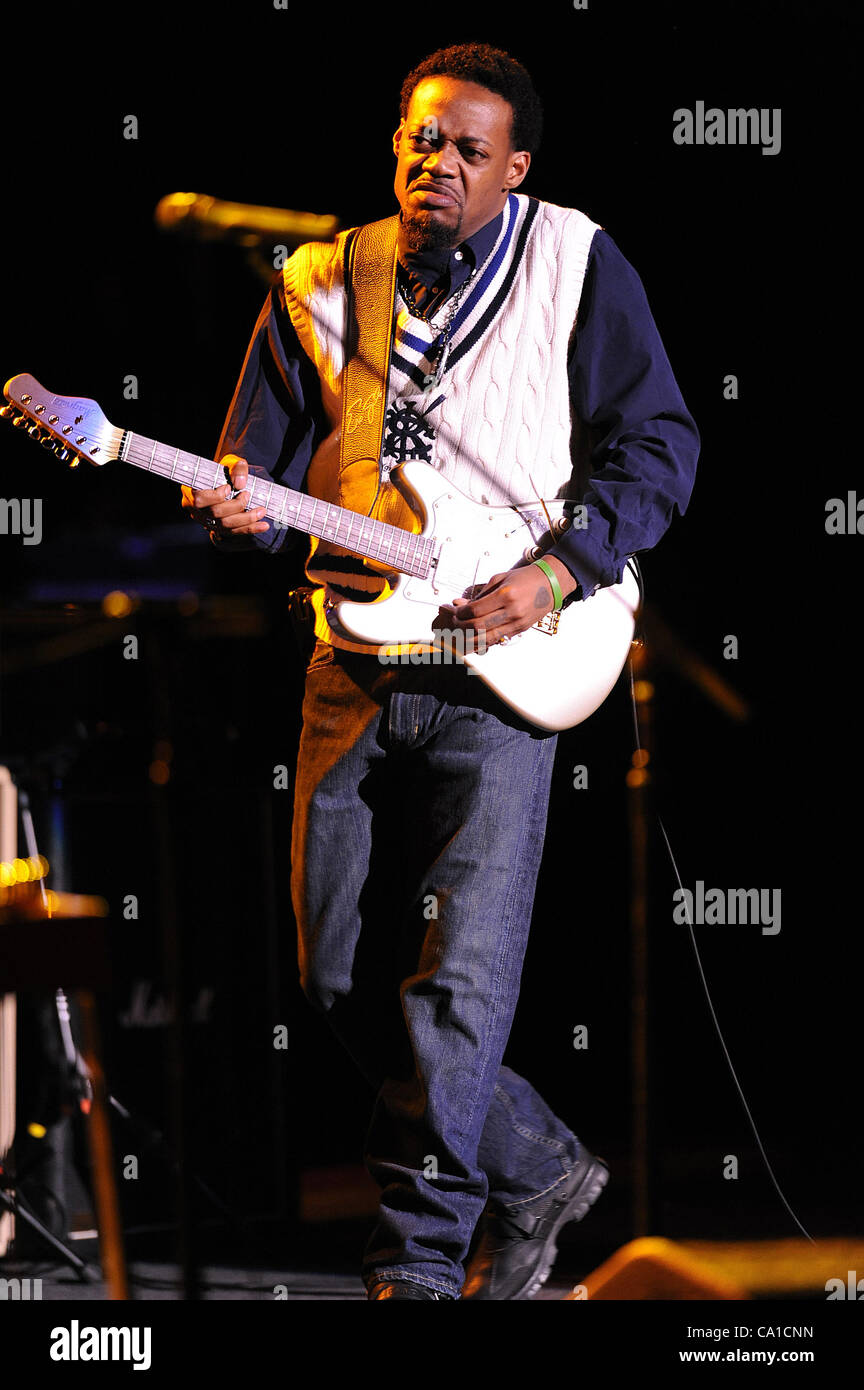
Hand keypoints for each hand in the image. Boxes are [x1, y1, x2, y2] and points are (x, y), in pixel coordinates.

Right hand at [180, 454, 269, 539]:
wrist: (226, 480)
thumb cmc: (224, 470)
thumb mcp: (230, 462)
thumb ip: (237, 468)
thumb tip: (240, 483)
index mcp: (191, 491)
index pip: (199, 499)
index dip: (216, 496)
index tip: (229, 487)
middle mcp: (195, 509)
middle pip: (215, 514)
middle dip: (235, 506)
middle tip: (247, 495)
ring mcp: (206, 521)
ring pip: (225, 526)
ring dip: (246, 520)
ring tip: (261, 511)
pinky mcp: (218, 528)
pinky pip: (233, 532)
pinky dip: (249, 529)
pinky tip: (263, 525)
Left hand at [439, 558, 577, 648]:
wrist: (550, 584)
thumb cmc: (526, 578)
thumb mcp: (500, 578)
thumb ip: (480, 593)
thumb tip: (461, 604)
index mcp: (506, 594)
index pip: (475, 610)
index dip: (460, 613)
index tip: (454, 611)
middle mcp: (512, 611)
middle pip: (478, 626)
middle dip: (461, 626)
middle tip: (454, 622)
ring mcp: (517, 622)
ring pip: (487, 638)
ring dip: (470, 638)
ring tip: (460, 635)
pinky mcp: (520, 630)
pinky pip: (497, 639)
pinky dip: (483, 641)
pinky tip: (474, 639)